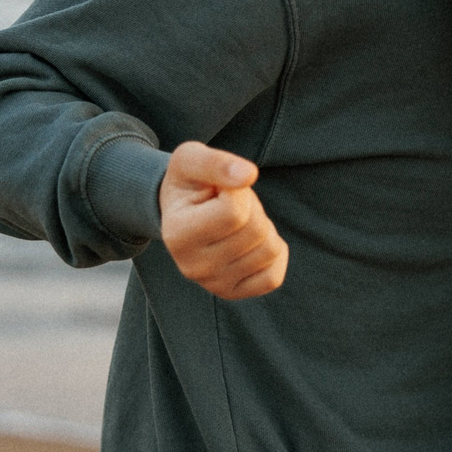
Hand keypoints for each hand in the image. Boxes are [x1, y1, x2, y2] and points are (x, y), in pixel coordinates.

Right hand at [159, 142, 287, 299]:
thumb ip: (216, 163)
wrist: (180, 211)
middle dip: (252, 208)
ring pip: (270, 251)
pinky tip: (252, 243)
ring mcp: (212, 284)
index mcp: (178, 235)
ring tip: (238, 222)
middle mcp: (192, 267)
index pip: (235, 212)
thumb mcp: (191, 159)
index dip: (238, 190)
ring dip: (263, 227)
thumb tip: (249, 175)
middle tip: (231, 205)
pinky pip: (274, 276)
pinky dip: (273, 255)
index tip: (220, 190)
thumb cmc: (188, 182)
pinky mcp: (232, 293)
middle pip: (256, 231)